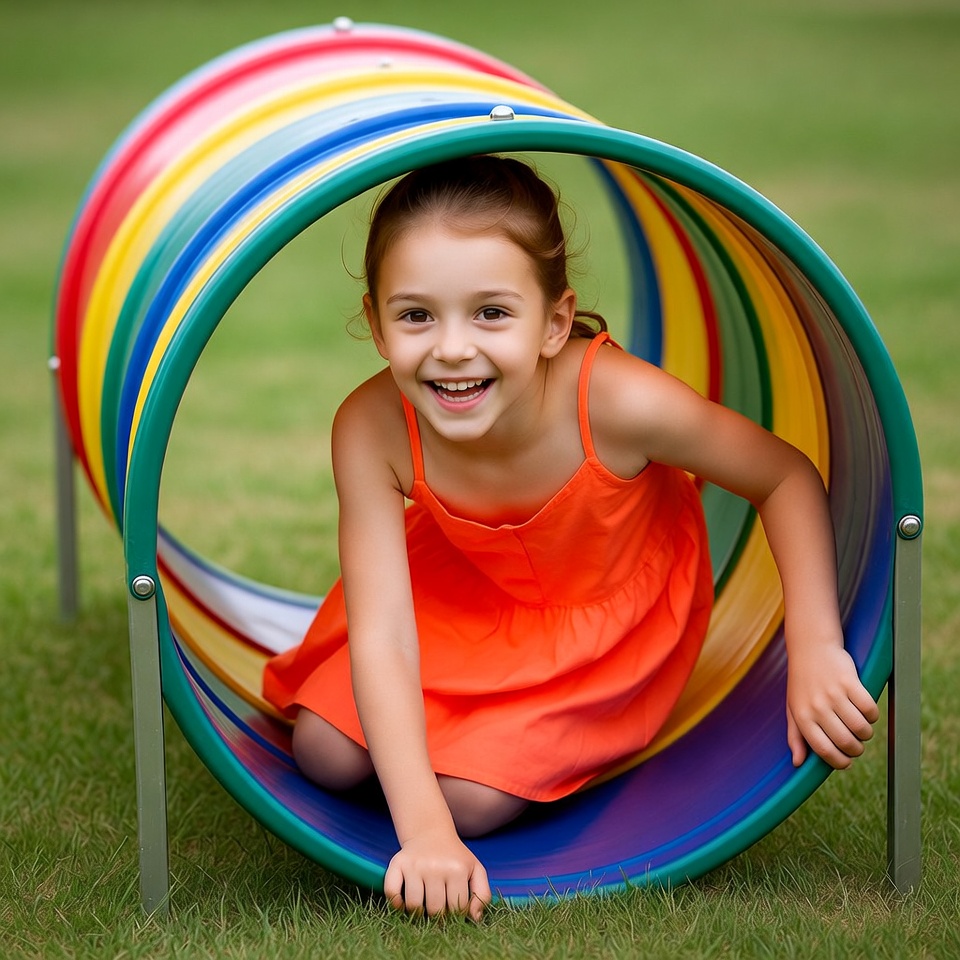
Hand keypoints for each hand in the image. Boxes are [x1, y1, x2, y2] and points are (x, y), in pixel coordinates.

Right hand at [383, 828, 491, 920]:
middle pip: (435, 910)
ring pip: (413, 905)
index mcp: (457, 870)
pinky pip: (391, 892)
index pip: (456, 909)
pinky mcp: (397, 863)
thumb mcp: (475, 870)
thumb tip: (474, 919)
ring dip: (417, 912)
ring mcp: (415, 865)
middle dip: (437, 916)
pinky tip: (404, 901)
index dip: (455, 916)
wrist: (430, 832)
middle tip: (437, 909)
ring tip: (423, 905)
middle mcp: (435, 867)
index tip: (452, 910)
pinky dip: (395, 903)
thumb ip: (482, 894)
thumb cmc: (454, 857)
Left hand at [786, 642, 879, 768]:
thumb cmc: (802, 682)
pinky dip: (873, 715)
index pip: (824, 750)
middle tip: (857, 745)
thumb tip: (797, 762)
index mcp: (802, 716)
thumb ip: (795, 736)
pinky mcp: (850, 682)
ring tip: (862, 728)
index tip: (846, 762)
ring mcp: (833, 694)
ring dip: (866, 733)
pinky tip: (867, 712)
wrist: (811, 648)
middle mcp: (817, 707)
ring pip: (861, 728)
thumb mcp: (793, 708)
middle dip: (856, 749)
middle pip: (846, 742)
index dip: (839, 761)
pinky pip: (870, 709)